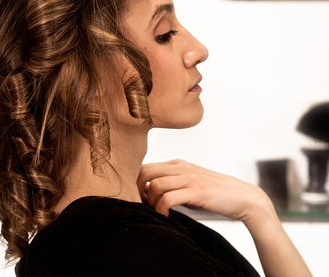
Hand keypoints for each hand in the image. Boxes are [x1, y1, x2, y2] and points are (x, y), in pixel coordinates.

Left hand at [137, 159, 271, 224]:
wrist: (245, 199)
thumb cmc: (214, 195)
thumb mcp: (188, 186)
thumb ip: (170, 186)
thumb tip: (146, 194)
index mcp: (177, 164)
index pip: (144, 166)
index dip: (135, 183)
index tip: (138, 198)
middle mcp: (181, 167)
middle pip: (143, 171)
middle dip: (136, 190)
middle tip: (141, 205)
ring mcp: (189, 177)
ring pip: (154, 185)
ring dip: (149, 202)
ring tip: (155, 212)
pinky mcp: (197, 191)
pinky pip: (168, 198)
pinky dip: (161, 209)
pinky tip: (165, 217)